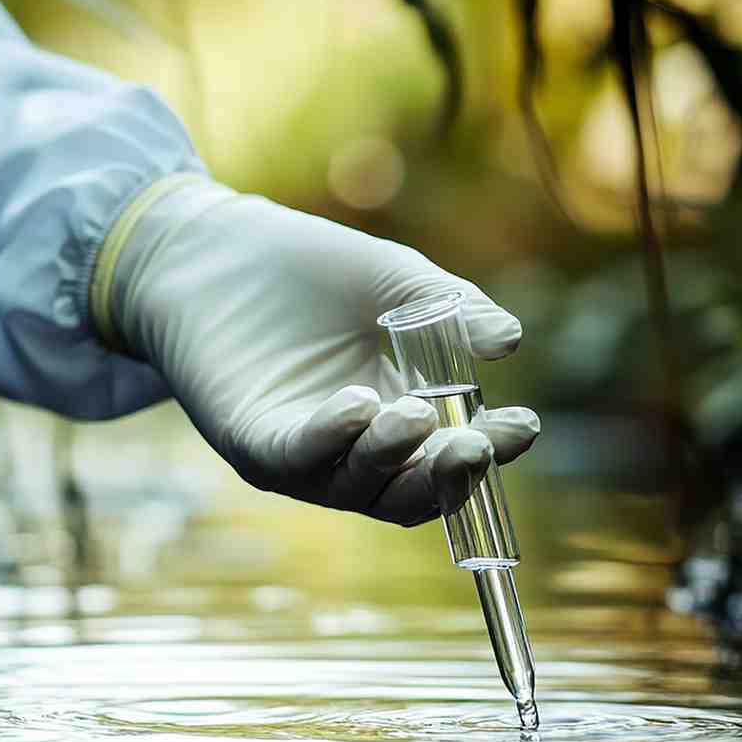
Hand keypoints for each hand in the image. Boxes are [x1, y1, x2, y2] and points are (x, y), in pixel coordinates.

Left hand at [102, 177, 538, 524]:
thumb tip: (509, 342)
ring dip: (391, 456)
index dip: (489, 452)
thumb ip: (454, 312)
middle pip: (409, 492)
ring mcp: (305, 456)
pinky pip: (298, 458)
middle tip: (477, 444)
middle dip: (449, 475)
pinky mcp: (254, 444)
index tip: (522, 425)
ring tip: (415, 413)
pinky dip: (331, 439)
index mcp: (399, 422)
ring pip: (358, 485)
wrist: (220, 249)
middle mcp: (354, 453)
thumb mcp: (398, 285)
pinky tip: (359, 403)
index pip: (448, 459)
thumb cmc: (311, 272)